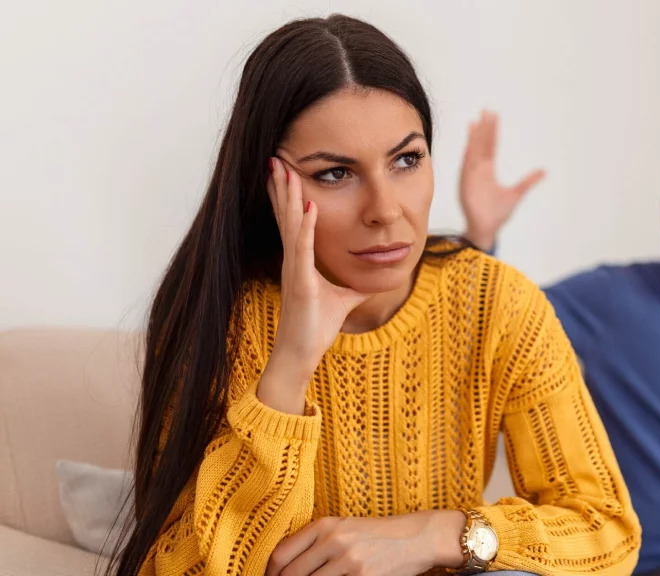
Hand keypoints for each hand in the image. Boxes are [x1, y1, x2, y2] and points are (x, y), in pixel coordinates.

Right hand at [261, 158, 370, 412]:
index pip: (294, 221)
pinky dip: (307, 228)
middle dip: (283, 186)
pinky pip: (302, 250)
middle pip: (287, 216)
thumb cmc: (317, 329)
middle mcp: (293, 261)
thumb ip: (353, 286)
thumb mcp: (343, 300)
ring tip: (286, 171)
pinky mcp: (300, 283)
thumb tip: (369, 280)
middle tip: (276, 158)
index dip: (290, 196)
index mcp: (300, 261)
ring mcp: (294, 270)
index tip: (287, 170)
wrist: (300, 355)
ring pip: (291, 226)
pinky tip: (310, 208)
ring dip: (290, 198)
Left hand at [265, 511, 464, 575]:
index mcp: (325, 525)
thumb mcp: (345, 528)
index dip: (270, 574)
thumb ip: (316, 542)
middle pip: (292, 575)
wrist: (418, 537)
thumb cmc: (379, 534)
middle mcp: (334, 541)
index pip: (281, 554)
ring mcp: (349, 561)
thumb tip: (285, 567)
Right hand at [459, 110, 544, 250]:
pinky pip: (467, 165)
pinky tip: (471, 141)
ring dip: (475, 137)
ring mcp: (471, 175)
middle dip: (484, 128)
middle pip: (481, 144)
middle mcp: (478, 170)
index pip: (490, 146)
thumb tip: (544, 171)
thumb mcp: (517, 193)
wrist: (487, 228)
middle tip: (487, 110)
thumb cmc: (498, 214)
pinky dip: (469, 153)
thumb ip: (529, 181)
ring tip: (477, 121)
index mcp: (488, 171)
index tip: (494, 117)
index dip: (492, 131)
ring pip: (473, 151)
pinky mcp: (466, 183)